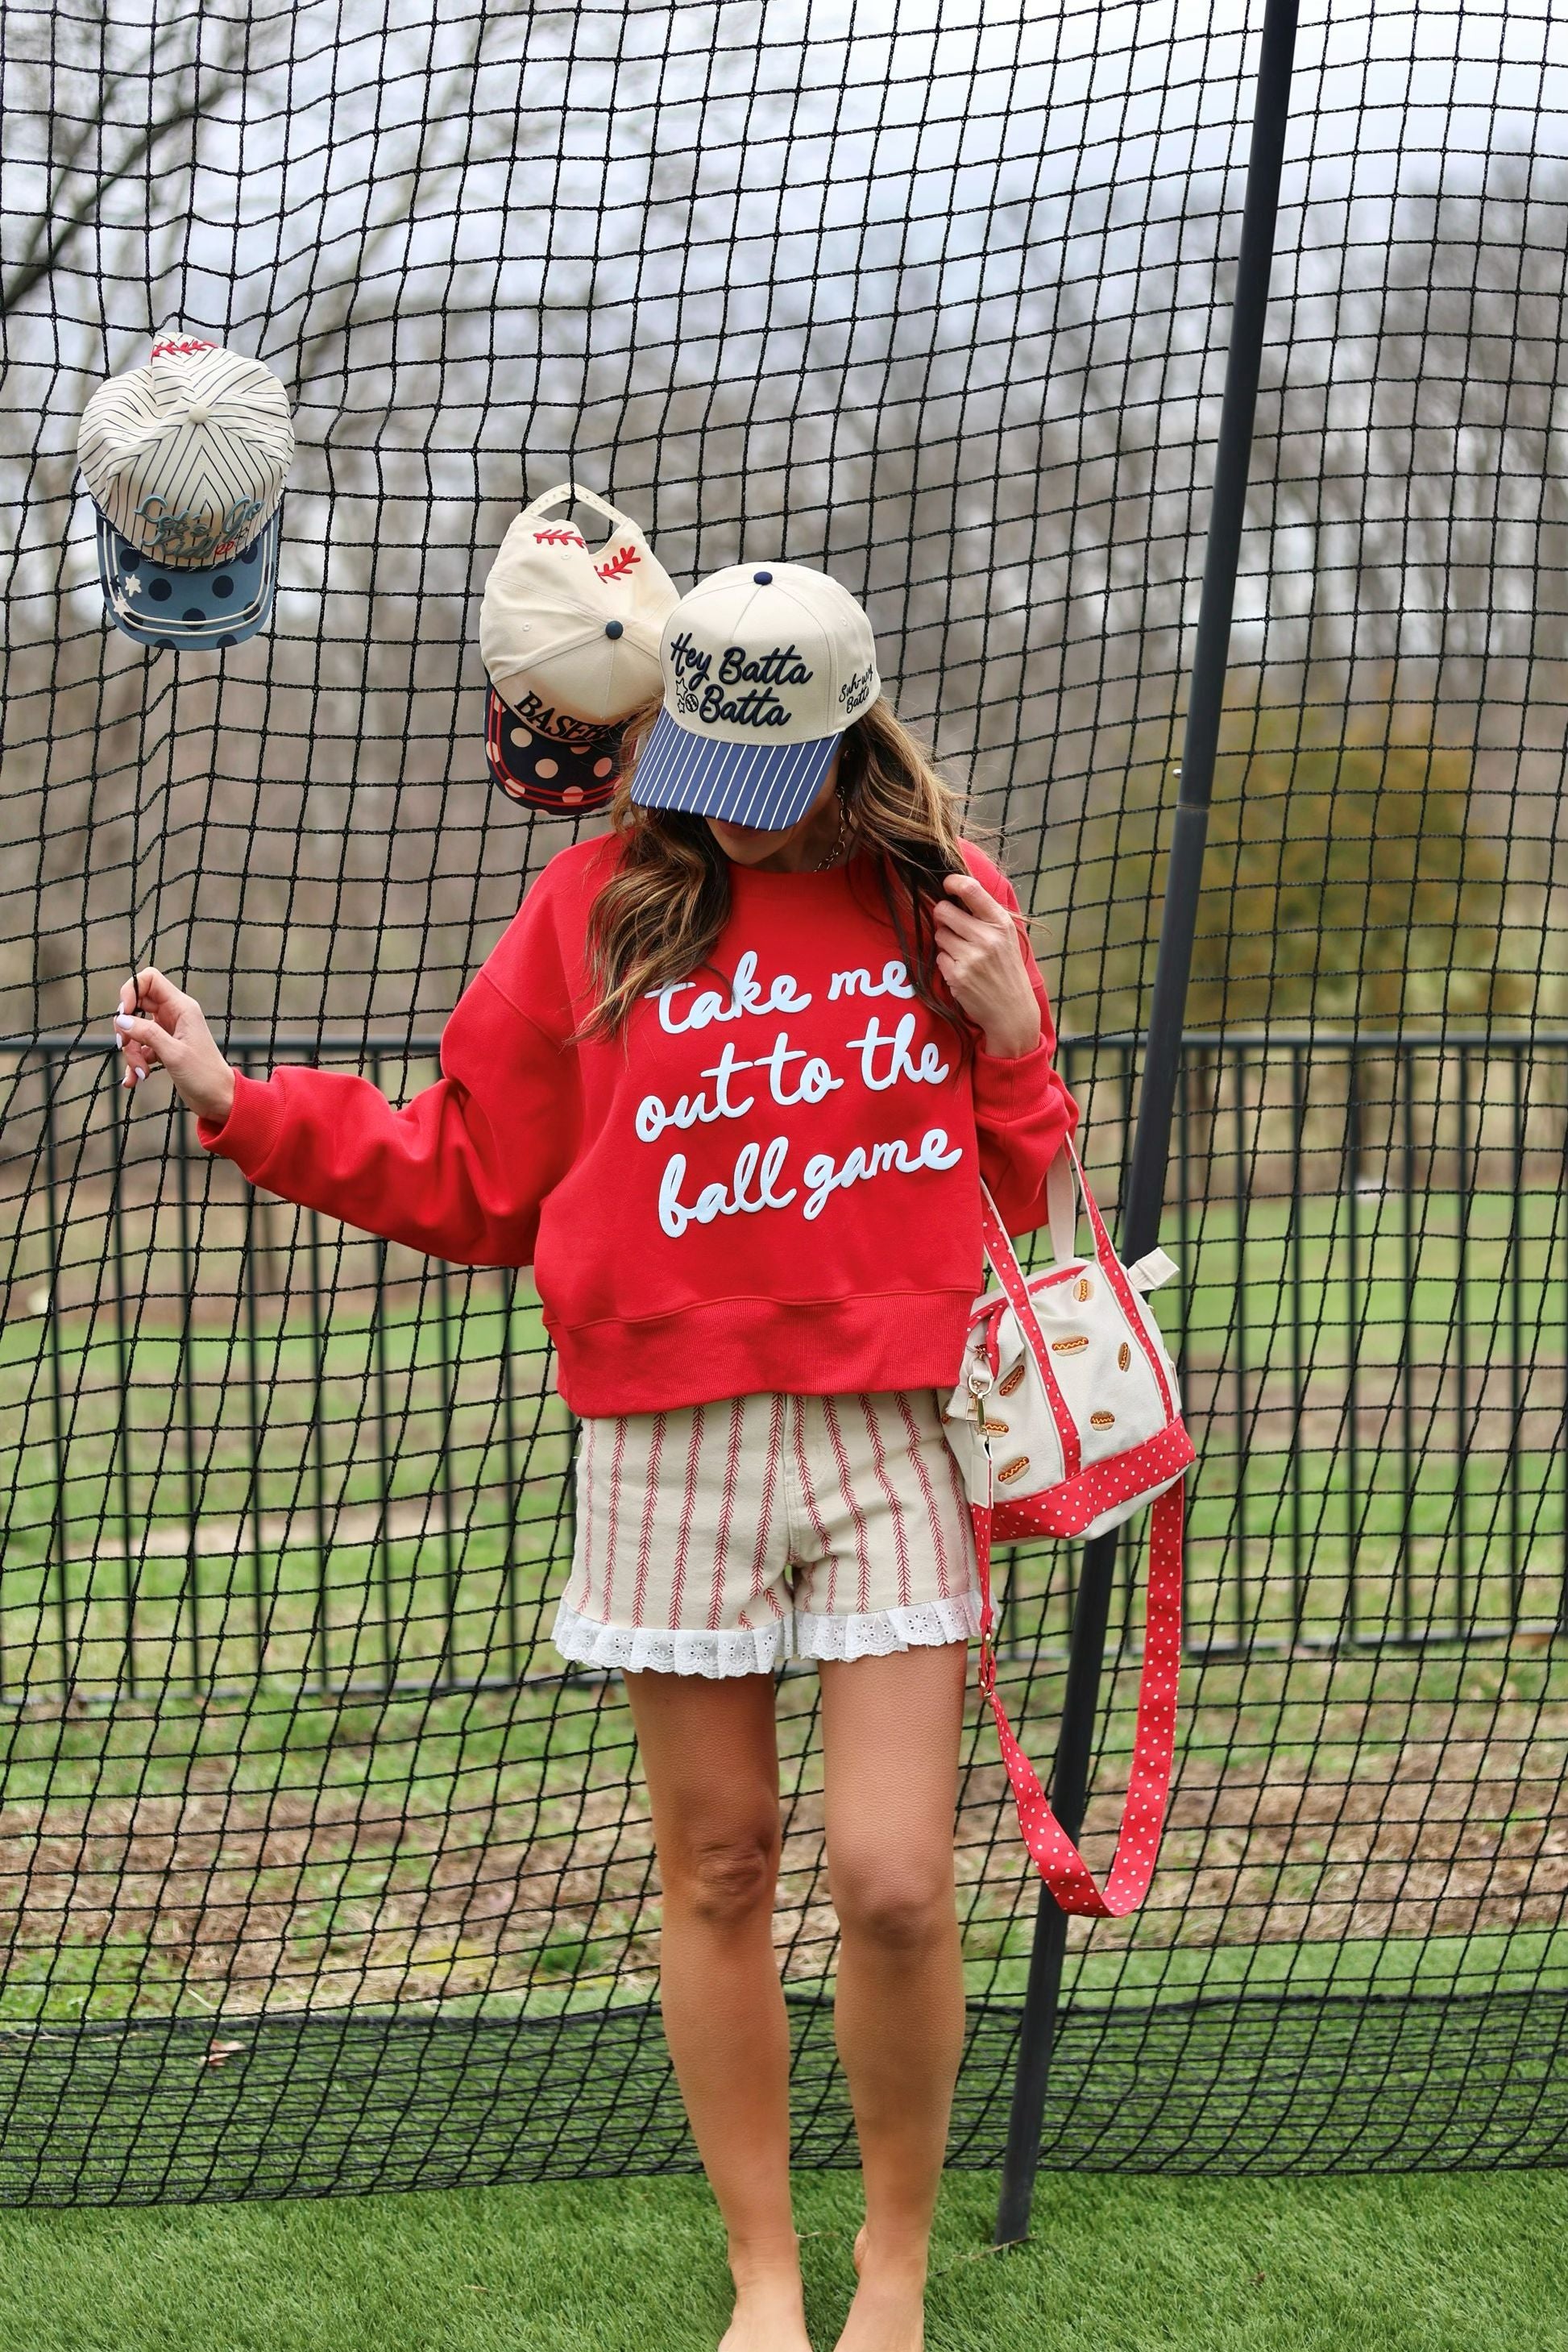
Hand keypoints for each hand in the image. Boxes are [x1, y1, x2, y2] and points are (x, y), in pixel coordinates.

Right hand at [111, 968, 236, 1124]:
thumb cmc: (204, 1075)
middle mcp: (174, 1015)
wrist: (219, 1100)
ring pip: (135, 1030)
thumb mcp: (174, 1053)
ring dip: (131, 1051)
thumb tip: (121, 1019)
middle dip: (126, 1028)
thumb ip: (147, 1034)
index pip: (150, 980)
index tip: (124, 1013)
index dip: (131, 991)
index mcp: (182, 1007)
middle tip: (124, 1045)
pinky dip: (135, 1063)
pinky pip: (140, 1048)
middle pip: (136, 1006)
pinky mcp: (164, 1048)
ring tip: (140, 1072)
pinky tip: (134, 1080)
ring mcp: (168, 1031)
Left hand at [933, 871, 1042, 1058]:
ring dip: (945, 942)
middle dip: (943, 916)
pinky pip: (939, 957)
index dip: (952, 882)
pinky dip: (946, 963)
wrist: (1013, 1011)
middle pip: (944, 910)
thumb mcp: (1006, 937)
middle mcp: (987, 938)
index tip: (946, 885)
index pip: (971, 889)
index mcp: (1001, 923)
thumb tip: (954, 893)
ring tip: (964, 954)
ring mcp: (971, 957)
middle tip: (953, 928)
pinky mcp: (958, 975)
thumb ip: (985, 916)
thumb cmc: (1007, 970)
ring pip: (939, 935)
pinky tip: (962, 971)